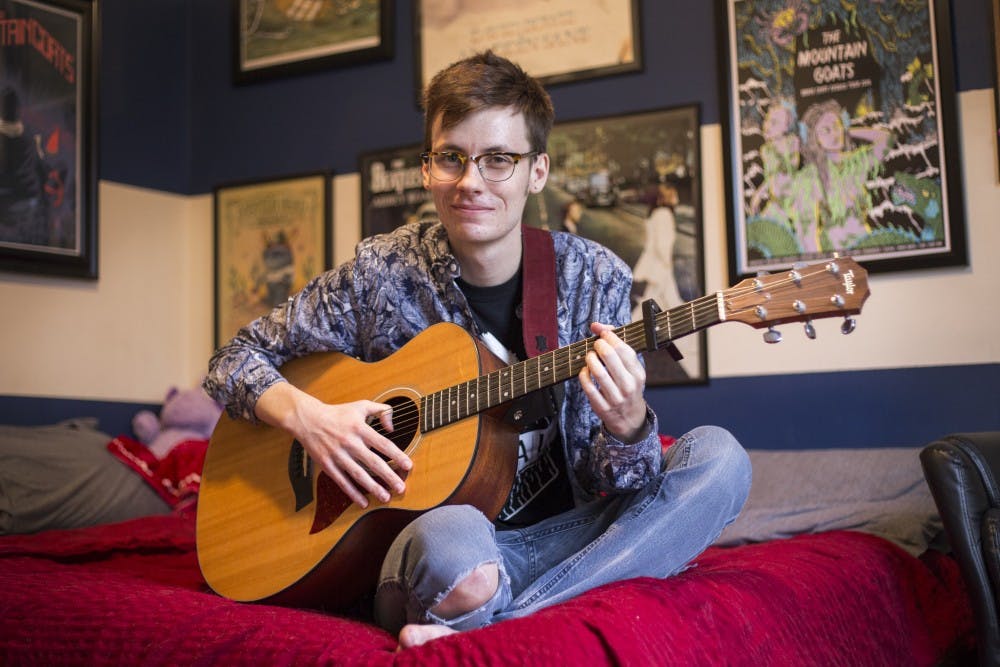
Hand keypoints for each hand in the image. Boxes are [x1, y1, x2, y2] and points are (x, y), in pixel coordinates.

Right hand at [256, 383, 412, 508]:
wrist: (308, 419)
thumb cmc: (338, 413)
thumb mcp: (361, 405)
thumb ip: (381, 410)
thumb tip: (392, 427)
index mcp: (360, 428)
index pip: (383, 444)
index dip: (397, 455)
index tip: (408, 466)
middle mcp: (350, 442)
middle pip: (373, 462)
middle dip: (388, 476)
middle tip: (401, 488)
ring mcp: (338, 455)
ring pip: (358, 474)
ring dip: (373, 488)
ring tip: (386, 497)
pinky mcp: (327, 465)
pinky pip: (342, 481)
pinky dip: (352, 493)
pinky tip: (363, 502)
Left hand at [579, 322, 648, 442]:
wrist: (630, 417)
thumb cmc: (627, 385)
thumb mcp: (630, 368)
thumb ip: (616, 344)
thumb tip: (597, 325)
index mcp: (638, 374)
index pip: (624, 349)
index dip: (610, 337)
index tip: (603, 333)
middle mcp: (629, 386)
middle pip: (610, 357)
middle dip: (599, 346)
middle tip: (596, 345)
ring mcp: (616, 398)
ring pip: (598, 372)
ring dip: (590, 359)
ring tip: (590, 357)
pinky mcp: (602, 407)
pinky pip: (588, 387)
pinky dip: (583, 375)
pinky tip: (585, 371)